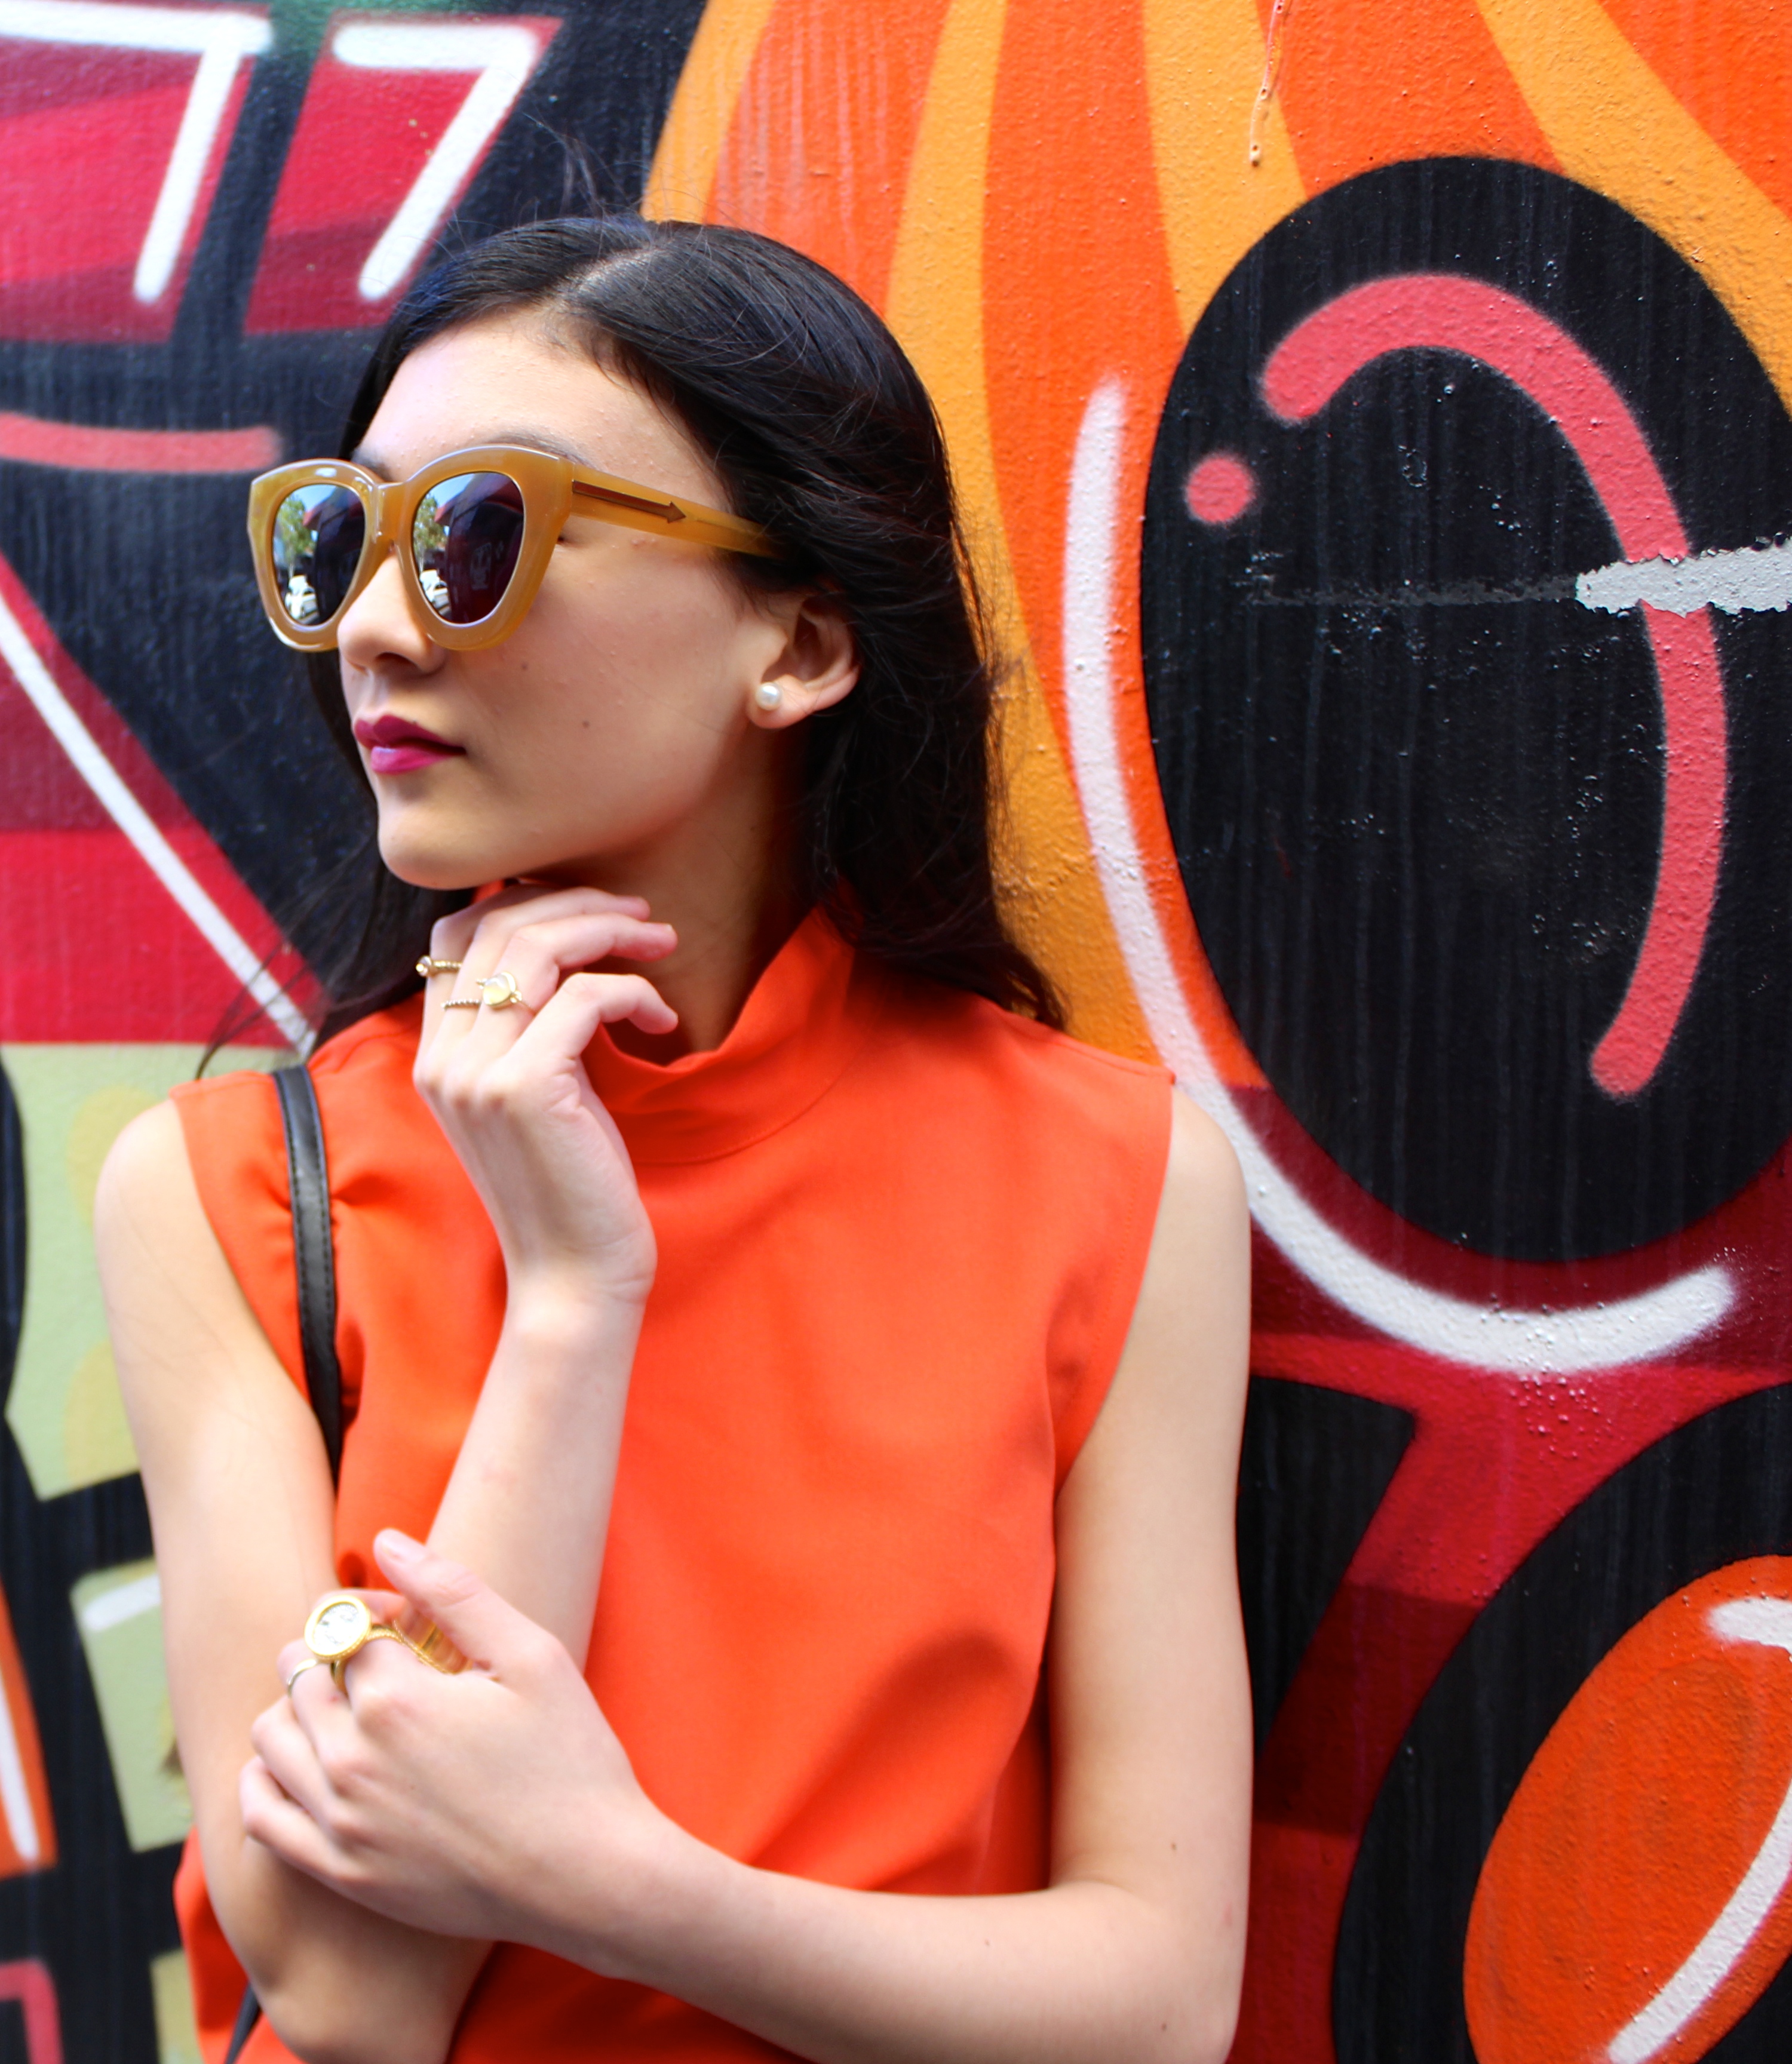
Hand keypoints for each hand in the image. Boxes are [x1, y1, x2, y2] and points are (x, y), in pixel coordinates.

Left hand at [242, 1532, 665, 1950]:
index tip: (407, 1625)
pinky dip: (266, 1777)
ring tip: (353, 1712)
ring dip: (298, 1710)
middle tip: (385, 1665)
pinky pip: (261, 1815)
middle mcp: (353, 1760)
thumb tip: (386, 1540)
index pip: (343, 1626)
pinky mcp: (342, 1873)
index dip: (374, 1614)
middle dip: (333, 1654)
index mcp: (397, 1699)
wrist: (588, 1876)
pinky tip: (307, 1764)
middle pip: (298, 1675)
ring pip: (269, 1737)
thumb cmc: (570, 1759)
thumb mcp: (529, 1655)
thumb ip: (453, 1590)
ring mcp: (342, 1823)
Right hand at [414, 886, 677, 1306]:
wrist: (572, 1275)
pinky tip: (662, 1020)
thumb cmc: (570, 1184)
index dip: (525, 899)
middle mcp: (442, 1055)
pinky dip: (633, 992)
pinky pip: (584, 997)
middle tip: (644, 916)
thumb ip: (527, 1027)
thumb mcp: (536, 1092)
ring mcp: (476, 1071)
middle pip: (499, 925)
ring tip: (662, 943)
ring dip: (610, 931)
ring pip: (538, 948)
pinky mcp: (523, 1088)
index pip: (456, 933)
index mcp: (435, 1053)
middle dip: (580, 903)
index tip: (592, 908)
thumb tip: (564, 950)